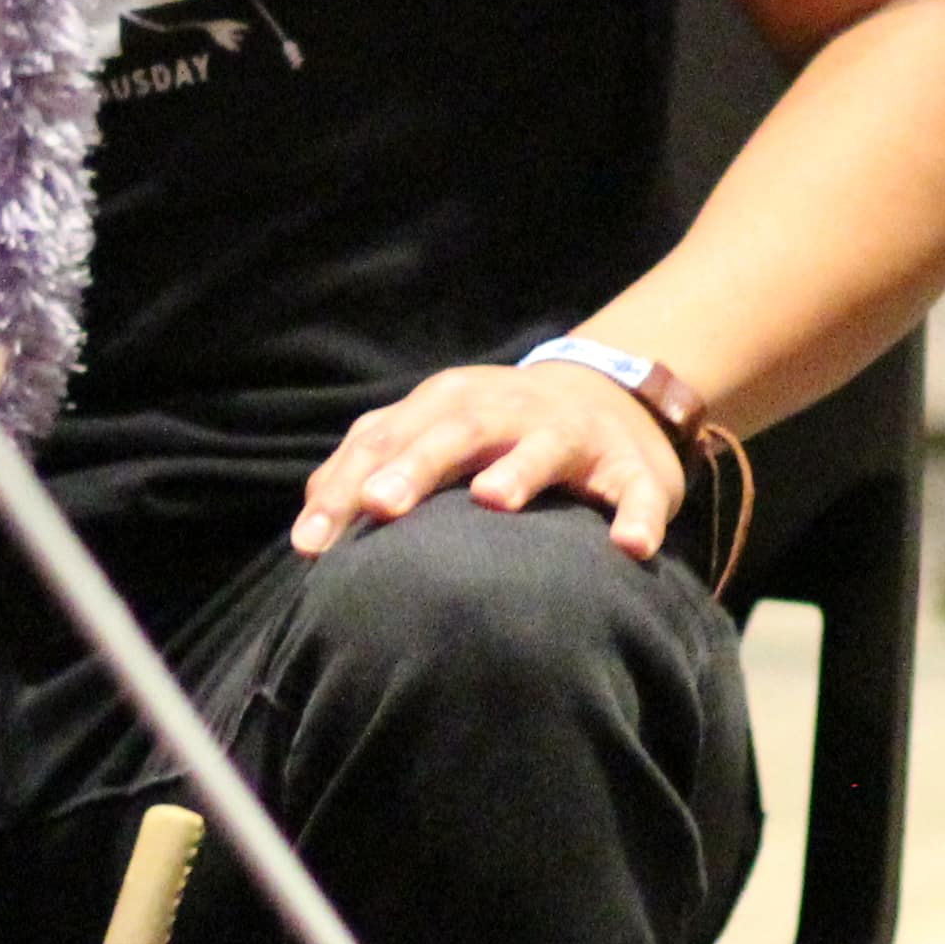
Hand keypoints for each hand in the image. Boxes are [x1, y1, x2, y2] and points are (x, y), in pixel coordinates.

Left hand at [293, 360, 680, 559]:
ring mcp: (571, 435)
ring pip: (543, 447)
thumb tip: (306, 533)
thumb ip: (372, 470)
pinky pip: (638, 492)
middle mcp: (506, 411)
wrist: (608, 396)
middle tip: (379, 506)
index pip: (384, 441)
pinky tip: (629, 548)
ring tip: (493, 500)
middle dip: (415, 466)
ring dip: (518, 470)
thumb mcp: (431, 433)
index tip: (310, 543)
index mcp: (447, 406)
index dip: (344, 488)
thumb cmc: (494, 431)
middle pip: (455, 432)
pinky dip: (637, 516)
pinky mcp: (632, 467)